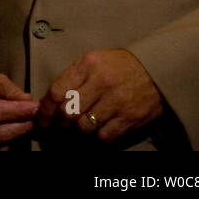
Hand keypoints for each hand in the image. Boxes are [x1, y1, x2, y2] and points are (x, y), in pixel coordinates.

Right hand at [0, 72, 38, 148]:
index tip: (35, 108)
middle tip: (34, 118)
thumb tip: (30, 103)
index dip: (19, 112)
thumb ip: (12, 90)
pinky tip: (14, 132)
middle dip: (23, 127)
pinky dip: (10, 144)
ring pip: (1, 146)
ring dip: (18, 136)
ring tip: (24, 124)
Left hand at [36, 49, 163, 142]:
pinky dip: (96, 137)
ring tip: (75, 129)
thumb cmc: (118, 66)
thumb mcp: (93, 61)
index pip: (56, 91)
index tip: (41, 117)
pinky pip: (104, 136)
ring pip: (84, 127)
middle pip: (68, 112)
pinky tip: (95, 132)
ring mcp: (117, 101)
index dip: (45, 109)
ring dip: (76, 131)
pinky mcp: (130, 117)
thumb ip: (71, 78)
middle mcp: (101, 83)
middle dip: (57, 124)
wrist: (157, 70)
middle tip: (55, 128)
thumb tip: (47, 102)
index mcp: (88, 65)